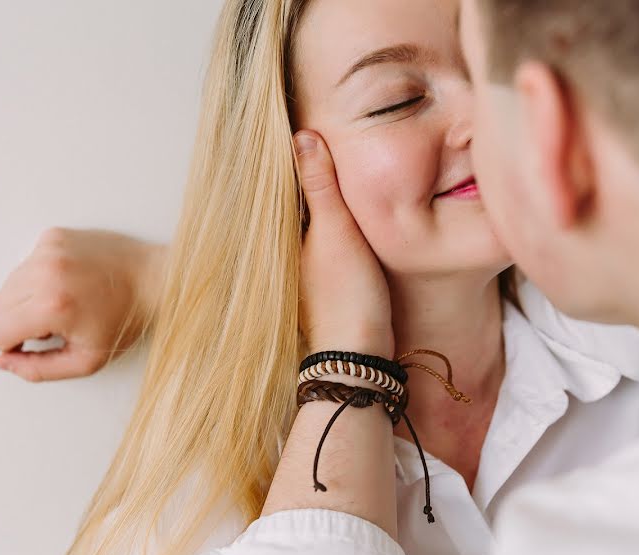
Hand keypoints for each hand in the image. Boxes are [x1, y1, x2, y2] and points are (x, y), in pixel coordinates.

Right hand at [0, 227, 164, 381]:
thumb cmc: (126, 319)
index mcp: (52, 306)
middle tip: (54, 324)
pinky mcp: (54, 236)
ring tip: (63, 302)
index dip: (12, 344)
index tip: (35, 342)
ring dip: (27, 298)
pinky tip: (68, 281)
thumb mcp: (86, 359)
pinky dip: (40, 275)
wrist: (155, 279)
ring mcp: (49, 249)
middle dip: (19, 321)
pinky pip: (26, 262)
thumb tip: (3, 362)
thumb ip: (39, 368)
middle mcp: (46, 272)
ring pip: (8, 283)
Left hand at [295, 131, 393, 358]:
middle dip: (301, 170)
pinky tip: (343, 206)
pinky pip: (323, 235)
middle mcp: (288, 249)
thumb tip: (302, 134)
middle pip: (293, 199)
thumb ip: (320, 185)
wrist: (359, 354)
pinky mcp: (325, 279)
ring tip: (326, 156)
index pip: (280, 182)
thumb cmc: (347, 294)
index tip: (291, 116)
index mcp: (282, 234)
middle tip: (310, 127)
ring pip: (309, 218)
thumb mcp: (336, 231)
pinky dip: (329, 216)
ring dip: (316, 193)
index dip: (287, 152)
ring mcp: (305, 266)